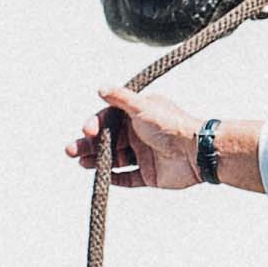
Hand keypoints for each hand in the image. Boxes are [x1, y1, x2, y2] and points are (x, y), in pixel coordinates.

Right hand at [69, 85, 199, 188]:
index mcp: (138, 117)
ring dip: (98, 160)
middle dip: (89, 145)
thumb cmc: (172, 125)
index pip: (110, 120)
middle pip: (108, 141)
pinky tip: (103, 177)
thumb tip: (101, 88)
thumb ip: (120, 99)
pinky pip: (128, 178)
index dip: (96, 125)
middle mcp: (140, 135)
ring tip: (82, 162)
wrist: (196, 152)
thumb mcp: (142, 107)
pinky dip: (115, 178)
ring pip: (115, 159)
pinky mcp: (149, 175)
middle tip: (71, 150)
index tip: (87, 131)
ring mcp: (144, 156)